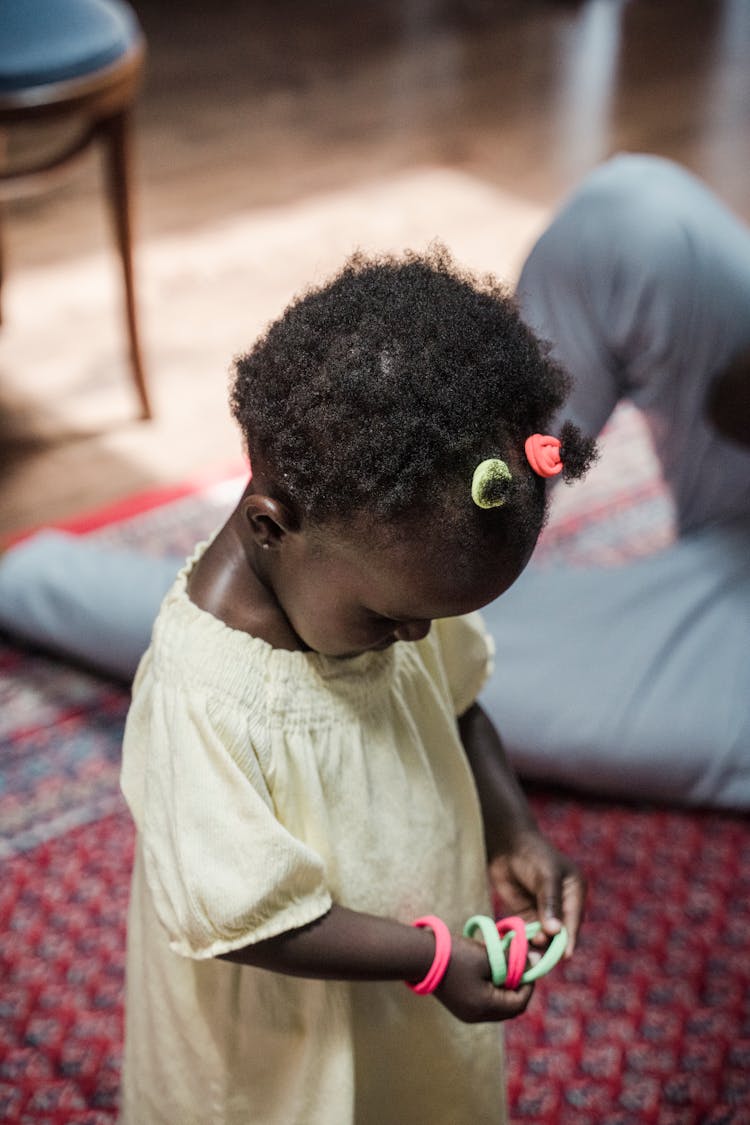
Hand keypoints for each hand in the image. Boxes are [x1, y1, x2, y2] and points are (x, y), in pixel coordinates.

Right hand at [434, 933, 533, 1022]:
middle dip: (518, 989)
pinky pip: (485, 1004)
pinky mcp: (460, 1007)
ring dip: (505, 989)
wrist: (421, 956)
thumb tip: (532, 960)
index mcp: (485, 1007)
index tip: (530, 965)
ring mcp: (466, 1014)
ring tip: (505, 967)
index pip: (519, 1004)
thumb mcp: (487, 956)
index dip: (529, 985)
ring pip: (497, 1007)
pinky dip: (493, 991)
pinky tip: (490, 972)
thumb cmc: (456, 955)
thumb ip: (511, 961)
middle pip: (509, 1009)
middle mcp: (476, 1017)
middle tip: (520, 967)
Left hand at [488, 828, 585, 955]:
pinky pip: (528, 934)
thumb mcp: (545, 876)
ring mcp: (544, 912)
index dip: (568, 940)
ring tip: (526, 954)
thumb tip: (554, 931)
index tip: (563, 956)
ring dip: (536, 948)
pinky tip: (516, 949)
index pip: (573, 922)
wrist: (506, 844)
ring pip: (544, 938)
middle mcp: (563, 906)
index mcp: (575, 893)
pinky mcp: (527, 915)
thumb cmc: (531, 854)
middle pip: (560, 934)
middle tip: (538, 957)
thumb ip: (550, 902)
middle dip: (551, 947)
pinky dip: (524, 943)